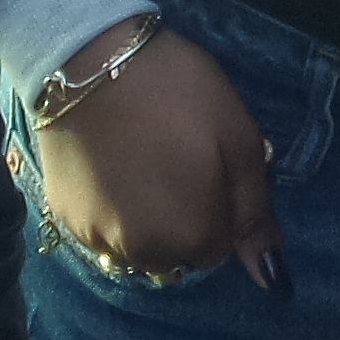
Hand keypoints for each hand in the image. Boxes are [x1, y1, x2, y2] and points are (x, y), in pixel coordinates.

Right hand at [34, 22, 280, 285]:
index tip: (207, 162)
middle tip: (174, 156)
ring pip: (136, 245)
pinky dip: (109, 208)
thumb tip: (274, 281)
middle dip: (182, 217)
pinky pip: (100, 229)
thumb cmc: (180, 93)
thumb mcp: (240, 143)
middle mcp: (144, 254)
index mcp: (194, 238)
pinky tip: (109, 164)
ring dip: (144, 218)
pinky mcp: (65, 216)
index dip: (216, 205)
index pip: (218, 248)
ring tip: (140, 160)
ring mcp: (97, 239)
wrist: (93, 58)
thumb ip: (255, 217)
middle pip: (176, 252)